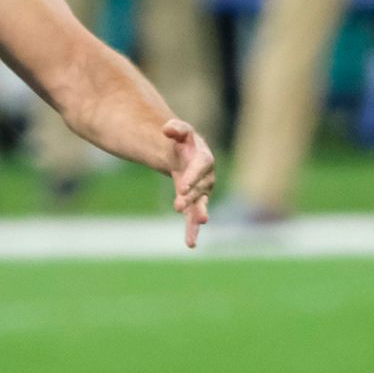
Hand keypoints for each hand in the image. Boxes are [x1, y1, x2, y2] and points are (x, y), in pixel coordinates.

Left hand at [163, 119, 213, 248]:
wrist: (186, 155)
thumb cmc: (184, 142)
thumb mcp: (180, 131)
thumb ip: (175, 128)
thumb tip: (166, 128)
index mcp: (204, 159)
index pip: (201, 167)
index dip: (193, 177)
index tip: (181, 186)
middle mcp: (207, 177)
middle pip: (200, 188)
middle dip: (191, 196)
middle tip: (178, 204)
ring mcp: (202, 192)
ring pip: (200, 205)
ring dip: (197, 214)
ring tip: (199, 224)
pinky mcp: (195, 204)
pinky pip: (194, 218)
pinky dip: (192, 230)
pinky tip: (191, 244)